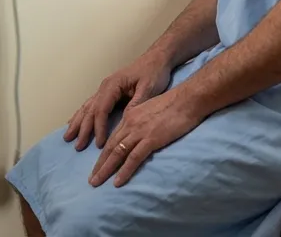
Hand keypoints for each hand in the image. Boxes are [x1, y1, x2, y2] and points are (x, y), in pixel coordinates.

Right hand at [63, 52, 171, 151]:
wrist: (157, 58)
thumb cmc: (154, 72)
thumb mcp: (149, 88)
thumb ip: (136, 103)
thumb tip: (124, 121)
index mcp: (113, 85)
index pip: (102, 110)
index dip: (99, 127)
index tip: (99, 144)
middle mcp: (105, 87)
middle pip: (91, 110)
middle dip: (83, 129)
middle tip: (78, 147)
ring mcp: (105, 88)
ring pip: (87, 107)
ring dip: (78, 123)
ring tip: (68, 138)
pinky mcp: (108, 91)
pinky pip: (91, 104)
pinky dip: (81, 114)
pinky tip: (73, 122)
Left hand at [89, 88, 204, 187]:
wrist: (188, 98)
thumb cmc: (176, 103)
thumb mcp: (152, 108)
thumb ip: (143, 119)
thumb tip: (141, 131)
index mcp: (131, 116)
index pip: (114, 137)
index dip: (104, 153)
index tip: (99, 164)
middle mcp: (131, 124)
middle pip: (111, 147)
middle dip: (100, 164)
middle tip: (92, 179)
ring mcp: (140, 132)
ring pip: (117, 153)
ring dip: (105, 170)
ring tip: (96, 182)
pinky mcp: (151, 139)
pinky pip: (134, 158)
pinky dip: (124, 171)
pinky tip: (117, 182)